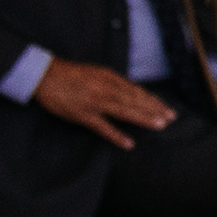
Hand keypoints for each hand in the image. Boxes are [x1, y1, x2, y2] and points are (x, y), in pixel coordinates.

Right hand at [31, 60, 174, 150]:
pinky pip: (103, 127)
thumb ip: (113, 82)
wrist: (45, 75)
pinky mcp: (83, 115)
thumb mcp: (96, 72)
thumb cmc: (71, 74)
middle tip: (171, 118)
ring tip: (159, 125)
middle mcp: (106, 89)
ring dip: (144, 118)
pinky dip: (117, 135)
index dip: (152, 100)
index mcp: (110, 78)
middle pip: (135, 100)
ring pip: (125, 111)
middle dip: (155, 109)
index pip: (137, 90)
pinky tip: (129, 143)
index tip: (166, 108)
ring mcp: (95, 102)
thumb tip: (131, 90)